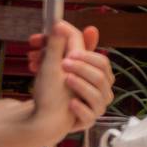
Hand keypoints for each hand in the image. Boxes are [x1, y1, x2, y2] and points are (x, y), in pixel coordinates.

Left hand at [31, 21, 111, 138]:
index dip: (87, 57)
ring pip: (98, 94)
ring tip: (65, 80)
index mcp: (100, 75)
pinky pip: (90, 115)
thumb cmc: (54, 88)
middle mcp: (102, 91)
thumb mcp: (60, 64)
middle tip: (63, 64)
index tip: (69, 54)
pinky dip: (80, 108)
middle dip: (83, 69)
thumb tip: (75, 24)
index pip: (102, 62)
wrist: (44, 116)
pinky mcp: (88, 122)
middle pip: (102, 76)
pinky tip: (70, 103)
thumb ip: (70, 45)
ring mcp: (97, 107)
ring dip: (81, 85)